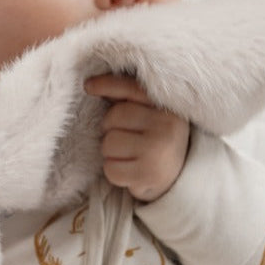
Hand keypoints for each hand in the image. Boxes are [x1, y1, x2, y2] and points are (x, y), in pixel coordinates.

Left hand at [86, 74, 190, 201]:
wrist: (176, 178)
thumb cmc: (156, 142)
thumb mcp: (150, 115)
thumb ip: (127, 99)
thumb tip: (93, 85)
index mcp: (169, 107)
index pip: (132, 89)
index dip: (107, 85)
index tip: (88, 86)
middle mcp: (167, 125)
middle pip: (113, 118)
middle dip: (111, 130)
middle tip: (127, 140)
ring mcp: (158, 149)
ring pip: (109, 143)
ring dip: (111, 153)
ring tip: (130, 157)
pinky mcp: (147, 174)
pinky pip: (110, 168)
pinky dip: (114, 172)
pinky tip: (130, 172)